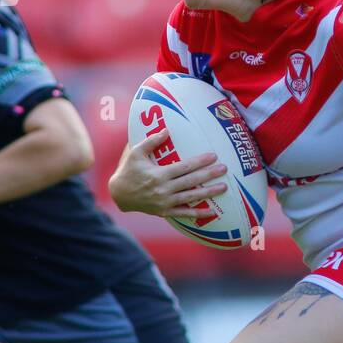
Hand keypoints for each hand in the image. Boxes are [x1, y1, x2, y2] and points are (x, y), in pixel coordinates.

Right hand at [109, 128, 227, 217]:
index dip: (200, 161)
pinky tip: (212, 211)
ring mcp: (165, 202)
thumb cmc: (128, 170)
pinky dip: (198, 213)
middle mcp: (163, 189)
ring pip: (191, 197)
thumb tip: (166, 130)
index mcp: (158, 174)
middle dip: (209, 175)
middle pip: (191, 181)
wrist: (118, 194)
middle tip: (224, 169)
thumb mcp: (135, 153)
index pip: (184, 167)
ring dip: (209, 192)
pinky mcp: (164, 211)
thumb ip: (151, 141)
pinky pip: (184, 213)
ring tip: (224, 187)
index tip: (213, 156)